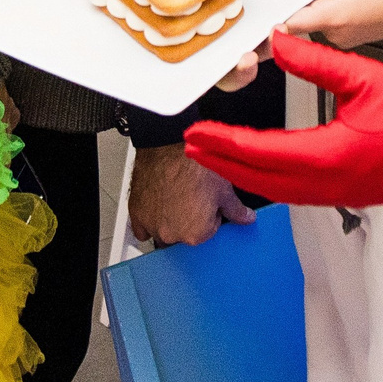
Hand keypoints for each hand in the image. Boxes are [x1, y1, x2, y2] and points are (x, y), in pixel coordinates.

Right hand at [128, 142, 255, 245]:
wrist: (167, 144)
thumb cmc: (192, 164)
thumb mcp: (224, 188)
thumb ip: (236, 210)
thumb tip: (245, 218)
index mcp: (196, 234)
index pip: (208, 234)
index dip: (210, 217)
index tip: (207, 203)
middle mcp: (172, 234)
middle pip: (183, 237)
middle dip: (189, 222)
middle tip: (192, 198)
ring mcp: (151, 225)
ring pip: (162, 234)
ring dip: (169, 223)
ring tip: (175, 199)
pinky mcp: (136, 214)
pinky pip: (142, 229)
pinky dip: (148, 222)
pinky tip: (158, 206)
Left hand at [185, 32, 382, 207]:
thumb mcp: (365, 77)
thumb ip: (317, 60)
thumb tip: (278, 41)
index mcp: (326, 155)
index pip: (259, 151)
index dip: (223, 141)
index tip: (197, 131)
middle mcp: (325, 183)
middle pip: (259, 176)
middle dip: (222, 159)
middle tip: (193, 145)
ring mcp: (336, 194)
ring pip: (275, 188)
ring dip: (243, 171)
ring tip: (218, 154)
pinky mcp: (346, 195)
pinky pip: (295, 192)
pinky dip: (270, 180)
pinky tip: (262, 168)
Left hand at [277, 0, 382, 48]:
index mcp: (333, 18)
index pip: (292, 25)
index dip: (276, 22)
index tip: (264, 20)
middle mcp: (338, 35)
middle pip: (306, 20)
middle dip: (308, 2)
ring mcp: (347, 41)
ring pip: (320, 23)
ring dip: (324, 7)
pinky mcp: (355, 41)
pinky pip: (334, 27)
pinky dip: (336, 13)